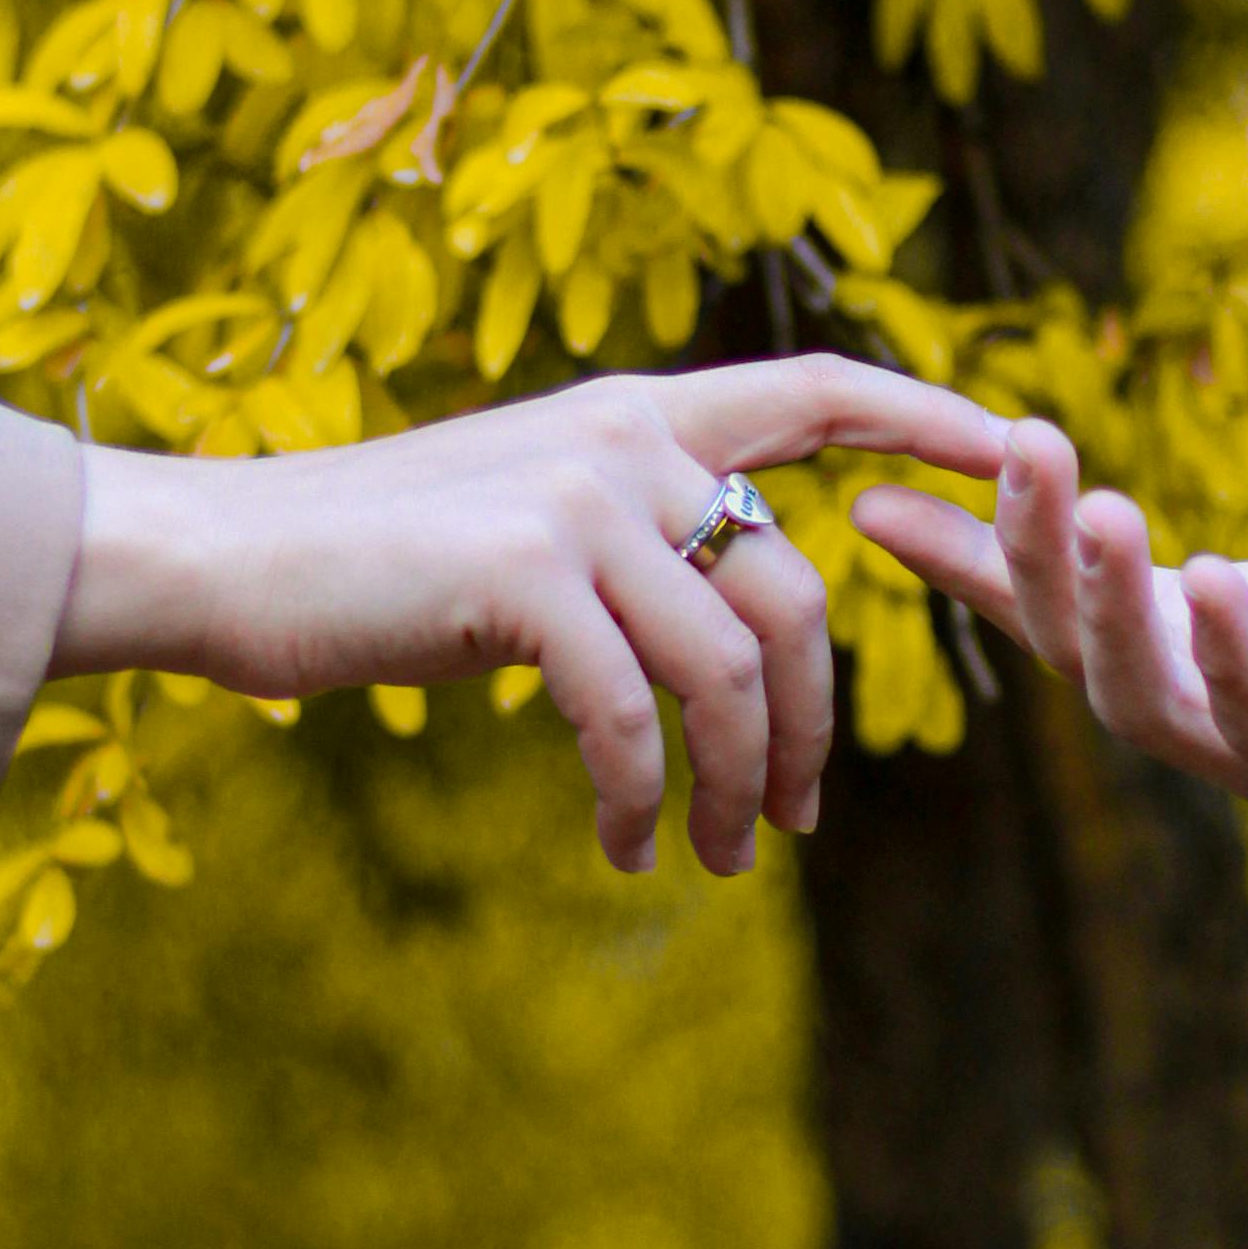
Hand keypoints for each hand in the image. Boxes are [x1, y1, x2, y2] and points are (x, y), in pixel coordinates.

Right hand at [59, 358, 1008, 880]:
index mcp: (636, 414)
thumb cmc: (371, 560)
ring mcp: (579, 499)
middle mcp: (624, 439)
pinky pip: (636, 712)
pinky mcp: (527, 574)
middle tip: (794, 823)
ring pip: (731, 666)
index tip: (1018, 449)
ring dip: (740, 782)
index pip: (817, 392)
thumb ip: (632, 542)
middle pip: (797, 592)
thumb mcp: (525, 523)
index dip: (928, 420)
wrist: (228, 559)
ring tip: (724, 856)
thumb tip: (724, 631)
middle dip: (812, 725)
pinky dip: (642, 795)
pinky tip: (623, 845)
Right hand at [857, 355, 1247, 931]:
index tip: (871, 485)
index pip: (1079, 597)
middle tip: (1018, 440)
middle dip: (1033, 549)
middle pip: (1083, 640)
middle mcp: (1240, 708)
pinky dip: (1238, 660)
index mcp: (1241, 644)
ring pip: (1148, 697)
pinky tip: (1217, 579)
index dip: (978, 548)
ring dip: (1111, 601)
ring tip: (1095, 498)